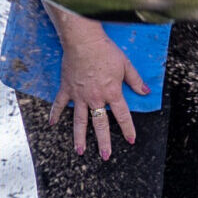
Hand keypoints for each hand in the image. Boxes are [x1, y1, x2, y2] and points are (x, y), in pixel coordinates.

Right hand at [47, 10, 148, 159]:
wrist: (84, 41)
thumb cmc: (106, 51)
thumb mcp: (126, 65)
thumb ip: (135, 80)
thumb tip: (146, 91)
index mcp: (112, 93)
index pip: (122, 115)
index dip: (128, 129)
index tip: (131, 140)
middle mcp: (95, 98)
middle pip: (100, 124)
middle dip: (104, 141)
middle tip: (105, 156)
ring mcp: (79, 95)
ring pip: (80, 120)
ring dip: (80, 137)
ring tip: (80, 151)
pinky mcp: (67, 89)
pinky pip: (60, 104)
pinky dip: (55, 113)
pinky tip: (52, 124)